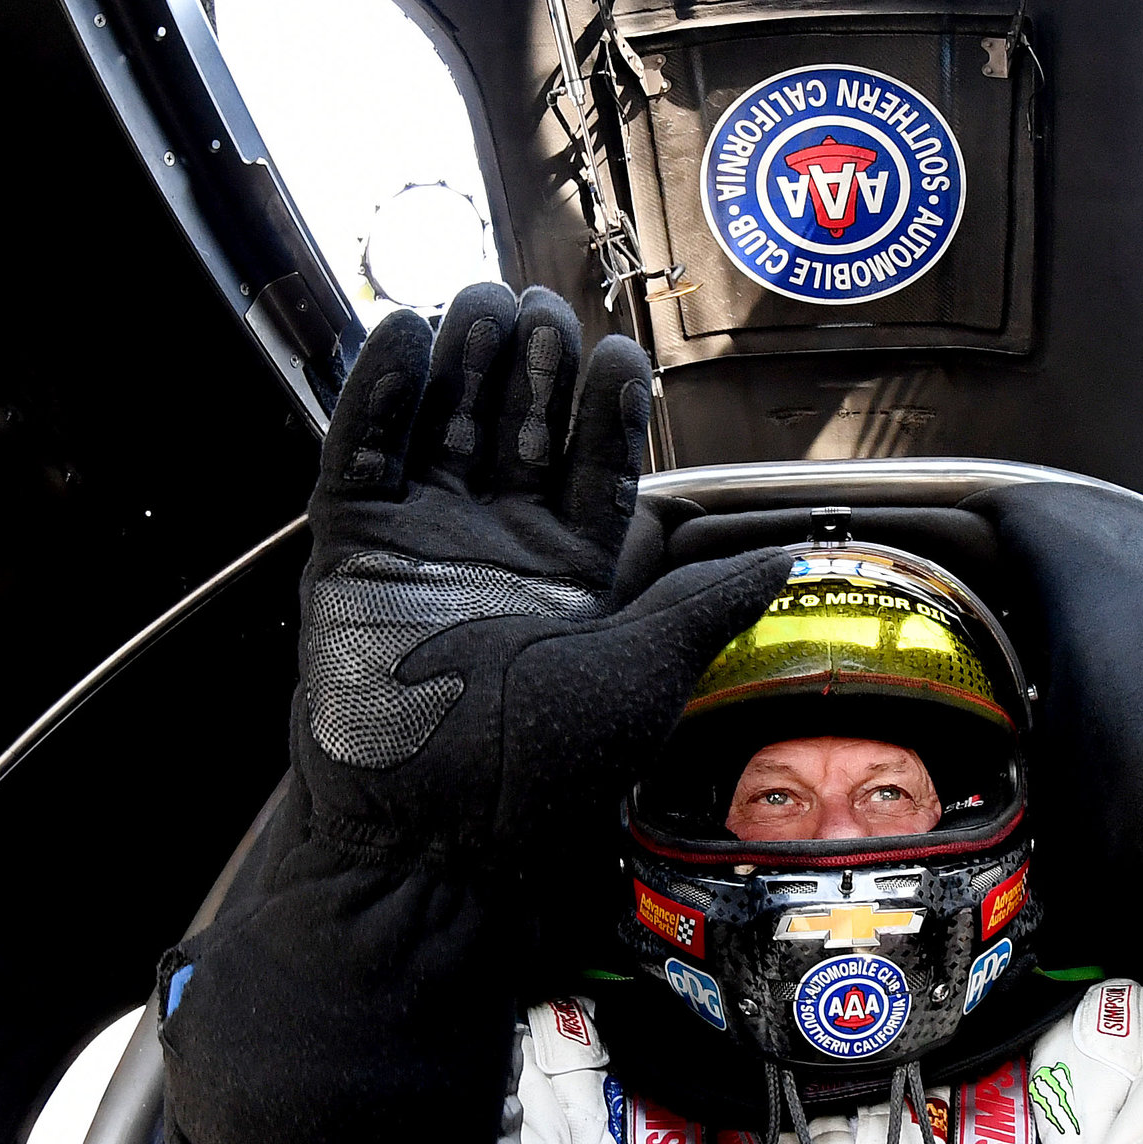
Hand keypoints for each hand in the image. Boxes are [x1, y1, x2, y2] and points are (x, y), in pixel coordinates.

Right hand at [295, 283, 783, 872]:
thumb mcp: (643, 676)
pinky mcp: (350, 554)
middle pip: (519, 430)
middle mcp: (498, 553)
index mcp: (574, 578)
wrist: (431, 841)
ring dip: (465, 363)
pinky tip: (405, 335)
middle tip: (542, 307)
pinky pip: (361, 456)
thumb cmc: (542, 777)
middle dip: (532, 366)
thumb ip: (706, 601)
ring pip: (444, 426)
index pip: (596, 468)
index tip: (619, 351)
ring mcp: (422, 547)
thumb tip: (793, 553)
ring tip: (486, 302)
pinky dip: (378, 394)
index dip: (606, 409)